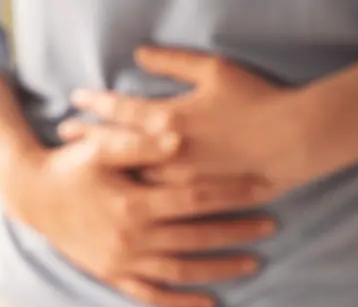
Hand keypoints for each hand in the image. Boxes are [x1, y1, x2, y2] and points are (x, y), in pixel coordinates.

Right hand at [1, 135, 274, 306]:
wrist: (32, 196)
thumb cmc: (70, 164)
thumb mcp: (100, 147)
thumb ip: (140, 142)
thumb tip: (180, 136)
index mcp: (131, 204)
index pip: (195, 198)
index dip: (232, 192)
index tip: (264, 186)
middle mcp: (129, 239)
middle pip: (196, 237)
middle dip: (237, 231)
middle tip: (272, 224)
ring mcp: (121, 263)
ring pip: (181, 272)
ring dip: (219, 269)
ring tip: (254, 262)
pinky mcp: (112, 276)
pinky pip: (152, 295)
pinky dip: (181, 301)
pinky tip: (210, 301)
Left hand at [60, 46, 322, 196]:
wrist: (294, 140)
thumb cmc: (257, 99)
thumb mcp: (215, 69)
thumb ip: (173, 61)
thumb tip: (139, 52)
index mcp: (168, 116)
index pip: (118, 109)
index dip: (94, 103)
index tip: (74, 98)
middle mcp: (164, 153)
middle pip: (113, 147)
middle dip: (86, 138)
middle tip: (63, 134)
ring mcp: (177, 182)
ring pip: (129, 178)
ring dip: (104, 169)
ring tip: (82, 164)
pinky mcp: (193, 204)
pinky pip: (156, 203)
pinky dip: (134, 195)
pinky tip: (120, 194)